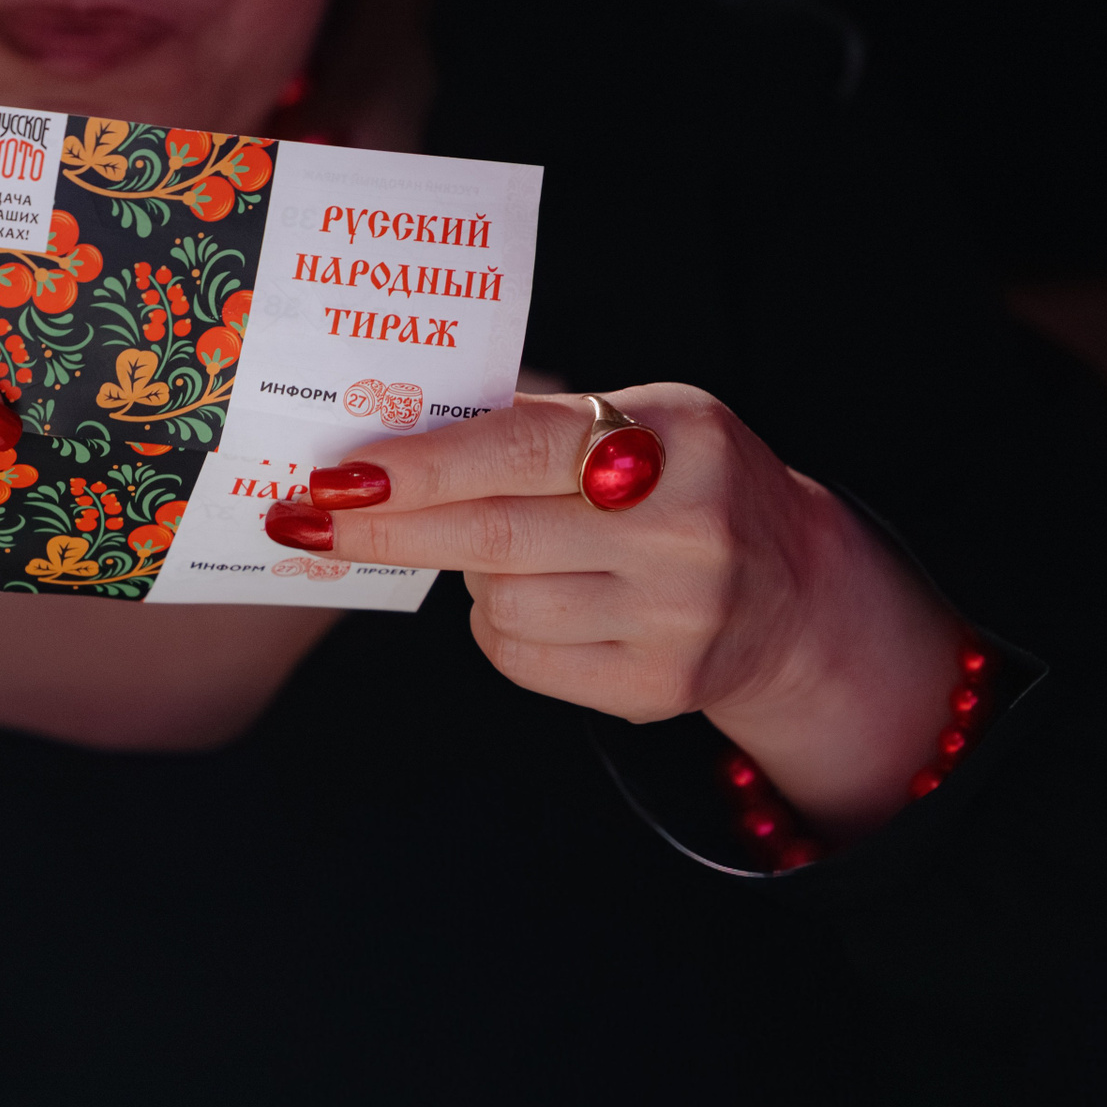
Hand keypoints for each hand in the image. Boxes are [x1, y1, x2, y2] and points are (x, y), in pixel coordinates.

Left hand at [266, 384, 963, 837]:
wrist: (796, 589)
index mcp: (677, 439)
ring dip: (470, 574)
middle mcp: (684, 530)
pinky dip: (502, 627)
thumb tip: (389, 440)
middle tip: (311, 518)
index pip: (521, 449)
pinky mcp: (655, 687)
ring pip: (498, 602)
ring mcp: (675, 618)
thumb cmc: (687, 483)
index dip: (420, 465)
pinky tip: (538, 600)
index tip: (340, 475)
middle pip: (492, 537)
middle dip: (389, 527)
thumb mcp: (643, 420)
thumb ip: (536, 426)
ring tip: (508, 550)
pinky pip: (521, 658)